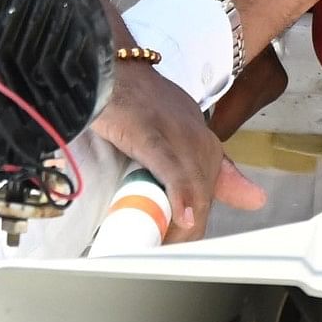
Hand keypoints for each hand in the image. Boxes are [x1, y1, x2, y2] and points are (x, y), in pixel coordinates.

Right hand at [87, 58, 259, 243]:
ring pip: (192, 184)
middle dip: (191, 229)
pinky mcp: (150, 132)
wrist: (110, 65)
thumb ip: (186, 169)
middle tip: (170, 256)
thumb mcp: (167, 136)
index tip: (192, 242)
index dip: (201, 218)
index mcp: (200, 140)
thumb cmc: (134, 103)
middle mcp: (196, 137)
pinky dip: (179, 193)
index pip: (212, 187)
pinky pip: (170, 167)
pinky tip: (184, 217)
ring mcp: (176, 134)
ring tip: (171, 250)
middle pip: (204, 192)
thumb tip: (202, 200)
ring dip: (184, 223)